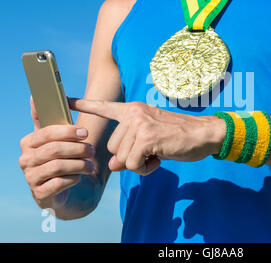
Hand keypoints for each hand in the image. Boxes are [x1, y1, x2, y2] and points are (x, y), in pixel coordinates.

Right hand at [19, 97, 95, 208]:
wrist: (60, 189)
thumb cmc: (59, 157)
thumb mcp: (54, 138)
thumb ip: (46, 118)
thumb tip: (34, 95)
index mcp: (27, 142)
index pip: (46, 133)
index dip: (68, 132)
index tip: (86, 132)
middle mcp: (25, 160)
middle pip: (54, 149)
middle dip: (77, 148)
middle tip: (92, 150)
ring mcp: (30, 178)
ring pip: (58, 166)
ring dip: (79, 164)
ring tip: (91, 164)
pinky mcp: (39, 194)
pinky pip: (59, 183)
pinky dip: (73, 179)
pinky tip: (79, 177)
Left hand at [69, 98, 225, 175]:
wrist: (203, 133)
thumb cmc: (178, 136)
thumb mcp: (149, 140)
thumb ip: (128, 149)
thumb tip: (113, 166)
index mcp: (133, 110)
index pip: (105, 106)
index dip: (84, 105)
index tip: (66, 100)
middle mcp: (133, 113)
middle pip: (112, 147)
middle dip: (129, 156)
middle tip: (150, 152)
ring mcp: (139, 124)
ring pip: (121, 157)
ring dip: (138, 163)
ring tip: (156, 154)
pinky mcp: (146, 137)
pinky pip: (132, 164)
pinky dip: (144, 169)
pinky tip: (158, 159)